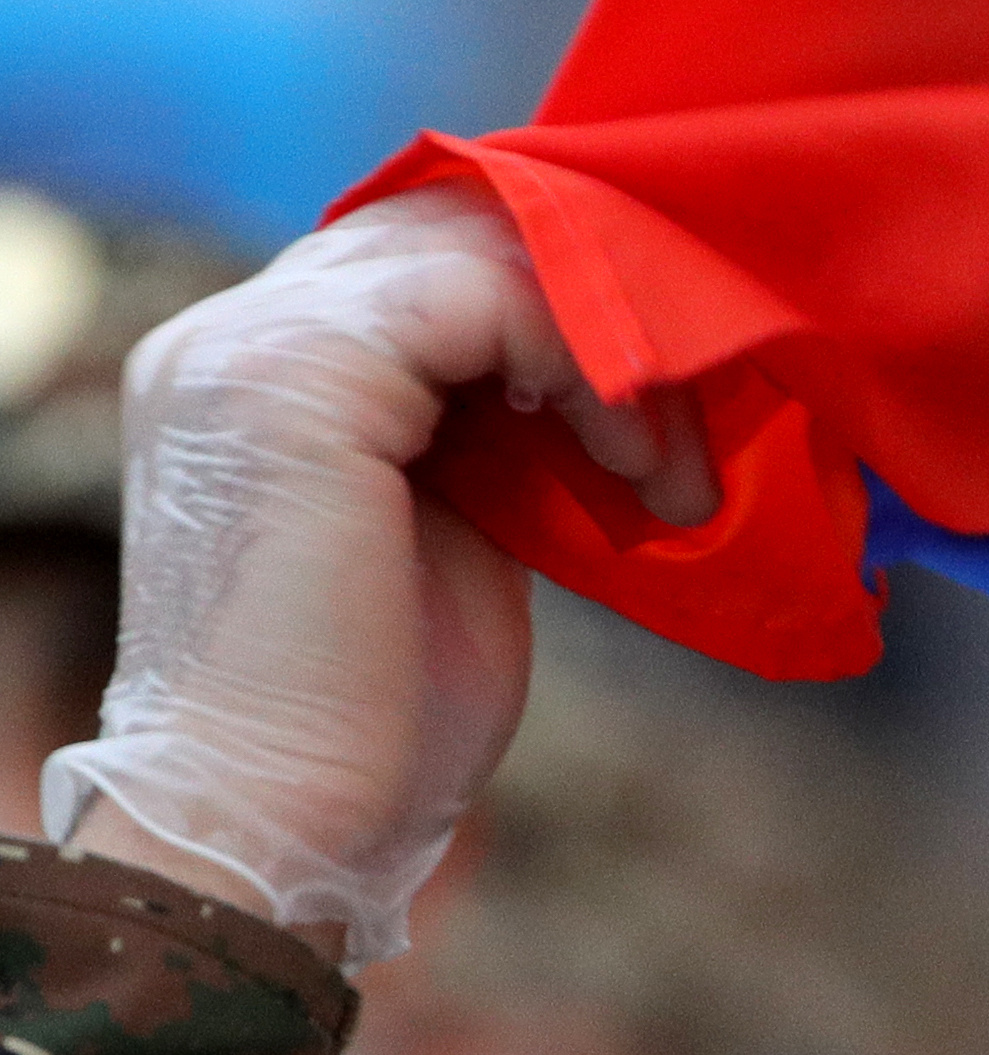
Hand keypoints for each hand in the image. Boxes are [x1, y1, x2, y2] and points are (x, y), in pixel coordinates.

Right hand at [39, 184, 716, 963]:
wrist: (285, 825)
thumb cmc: (377, 716)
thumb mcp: (453, 528)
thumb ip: (487, 430)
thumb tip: (599, 376)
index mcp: (260, 366)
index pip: (434, 257)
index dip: (571, 312)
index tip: (667, 414)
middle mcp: (236, 330)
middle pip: (460, 229)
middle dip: (603, 318)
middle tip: (687, 440)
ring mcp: (253, 343)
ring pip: (487, 251)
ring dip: (615, 352)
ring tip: (667, 474)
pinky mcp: (301, 377)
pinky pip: (488, 299)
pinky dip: (591, 368)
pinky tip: (633, 469)